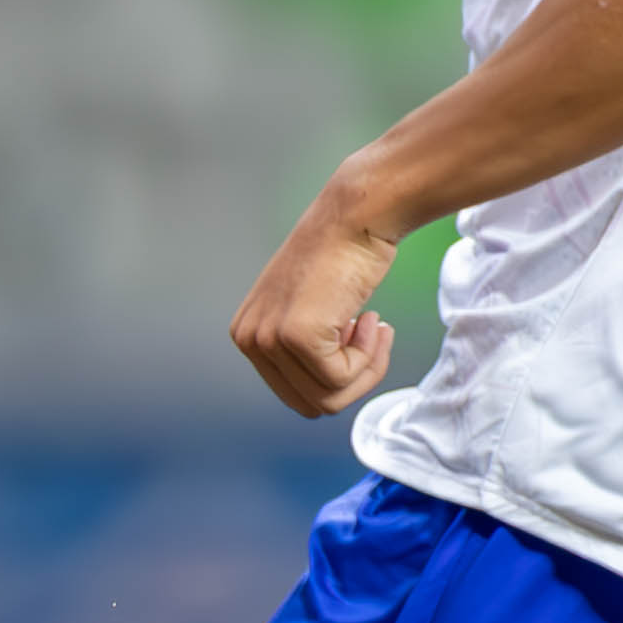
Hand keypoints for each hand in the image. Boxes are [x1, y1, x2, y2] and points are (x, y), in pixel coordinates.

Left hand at [230, 175, 414, 419]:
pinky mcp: (299, 338)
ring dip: (366, 368)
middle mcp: (249, 340)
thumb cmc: (342, 257)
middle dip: (353, 380)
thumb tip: (322, 396)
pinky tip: (372, 318)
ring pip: (330, 398)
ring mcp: (271, 340)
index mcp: (247, 336)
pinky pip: (343, 379)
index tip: (356, 336)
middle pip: (311, 404)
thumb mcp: (307, 309)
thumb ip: (303, 349)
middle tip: (374, 336)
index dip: (337, 376)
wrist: (356, 218)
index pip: (295, 395)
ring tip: (375, 326)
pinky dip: (370, 357)